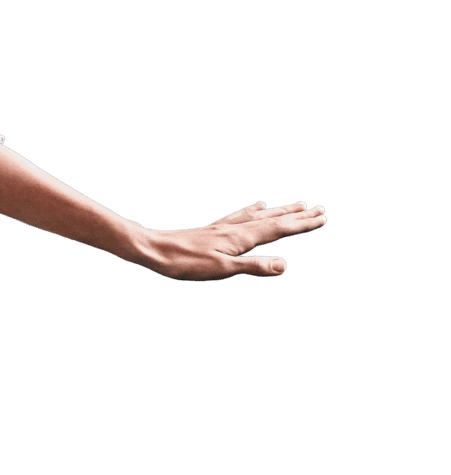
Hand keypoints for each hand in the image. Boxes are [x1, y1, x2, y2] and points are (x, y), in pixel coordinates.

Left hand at [139, 201, 327, 279]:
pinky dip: (254, 210)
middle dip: (297, 215)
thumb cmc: (185, 263)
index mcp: (241, 238)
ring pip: (259, 216)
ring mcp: (223, 227)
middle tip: (319, 208)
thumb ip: (253, 266)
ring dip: (280, 211)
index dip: (302, 224)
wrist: (152, 249)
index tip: (323, 217)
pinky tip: (256, 206)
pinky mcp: (212, 229)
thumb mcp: (222, 270)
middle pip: (273, 219)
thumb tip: (285, 265)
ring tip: (296, 204)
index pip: (279, 229)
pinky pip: (240, 216)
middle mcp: (235, 228)